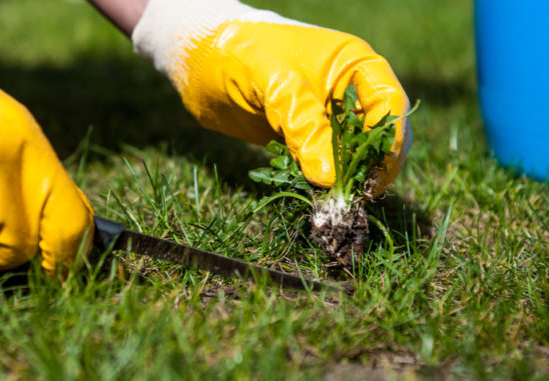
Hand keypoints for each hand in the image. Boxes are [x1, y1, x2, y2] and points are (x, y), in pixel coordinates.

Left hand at [132, 0, 410, 193]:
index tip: (374, 177)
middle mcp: (346, 90)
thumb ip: (304, 126)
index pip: (389, 105)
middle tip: (353, 197)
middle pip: (377, 134)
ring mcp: (325, 114)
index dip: (388, 143)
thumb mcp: (274, 84)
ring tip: (331, 200)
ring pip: (351, 153)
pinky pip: (323, 162)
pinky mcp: (303, 135)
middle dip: (369, 166)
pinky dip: (321, 179)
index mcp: (353, 63)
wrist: (196, 59)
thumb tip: (329, 179)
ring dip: (345, 178)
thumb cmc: (238, 54)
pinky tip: (312, 193)